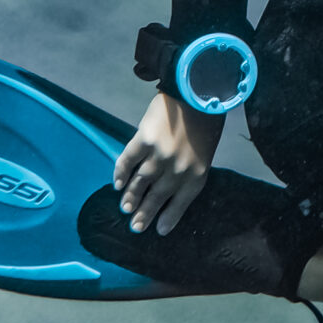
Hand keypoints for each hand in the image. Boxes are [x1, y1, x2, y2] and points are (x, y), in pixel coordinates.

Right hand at [112, 92, 223, 233]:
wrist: (198, 91)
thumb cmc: (206, 120)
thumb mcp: (206, 151)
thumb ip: (190, 169)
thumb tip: (169, 185)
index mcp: (197, 174)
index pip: (181, 203)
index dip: (169, 217)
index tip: (159, 230)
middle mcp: (177, 170)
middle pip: (157, 197)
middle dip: (145, 213)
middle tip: (135, 226)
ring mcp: (159, 156)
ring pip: (140, 183)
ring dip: (131, 197)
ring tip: (125, 208)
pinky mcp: (143, 140)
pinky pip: (128, 161)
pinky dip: (120, 173)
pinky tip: (116, 183)